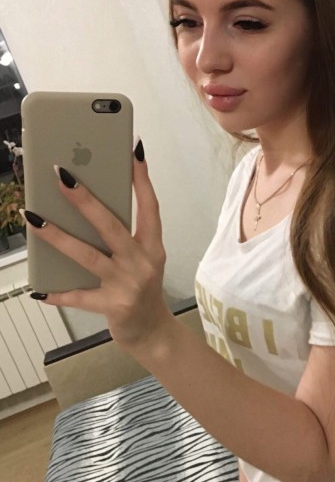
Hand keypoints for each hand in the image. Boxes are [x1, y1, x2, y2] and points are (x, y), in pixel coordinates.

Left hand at [24, 143, 172, 347]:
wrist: (153, 332)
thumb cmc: (141, 289)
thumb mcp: (142, 259)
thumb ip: (124, 237)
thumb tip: (87, 208)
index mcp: (153, 246)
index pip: (149, 206)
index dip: (141, 178)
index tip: (132, 149)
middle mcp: (143, 262)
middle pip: (111, 225)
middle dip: (84, 199)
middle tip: (60, 175)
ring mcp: (128, 284)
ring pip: (88, 255)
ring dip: (58, 236)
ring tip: (33, 218)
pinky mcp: (113, 306)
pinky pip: (79, 296)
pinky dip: (58, 293)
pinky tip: (38, 289)